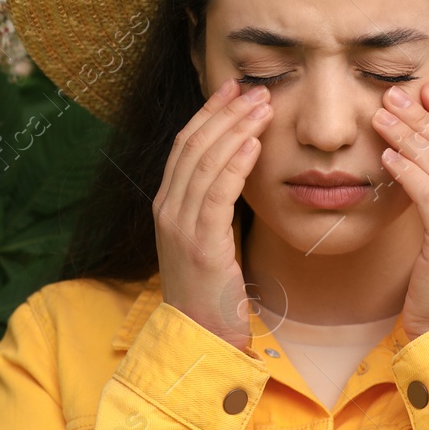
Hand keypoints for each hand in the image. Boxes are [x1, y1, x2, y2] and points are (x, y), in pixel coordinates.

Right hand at [153, 76, 274, 351]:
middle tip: (255, 89)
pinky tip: (254, 143)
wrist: (199, 340)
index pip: (185, 146)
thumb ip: (214, 207)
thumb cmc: (211, 293)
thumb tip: (237, 172)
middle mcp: (167, 209)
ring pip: (205, 163)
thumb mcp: (208, 241)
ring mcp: (180, 226)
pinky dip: (235, 163)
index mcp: (167, 205)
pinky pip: (217, 193)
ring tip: (262, 107)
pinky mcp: (201, 244)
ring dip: (236, 129)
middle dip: (225, 113)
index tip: (234, 90)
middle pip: (192, 146)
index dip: (209, 114)